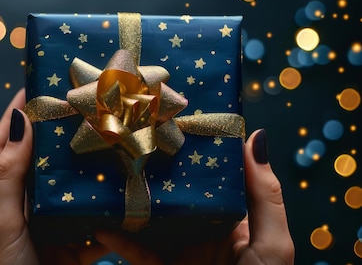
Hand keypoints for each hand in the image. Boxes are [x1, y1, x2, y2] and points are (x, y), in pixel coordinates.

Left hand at [0, 89, 110, 264]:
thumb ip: (8, 173)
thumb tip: (18, 121)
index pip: (0, 146)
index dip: (17, 117)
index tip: (37, 88)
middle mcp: (13, 205)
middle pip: (35, 161)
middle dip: (56, 136)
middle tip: (79, 106)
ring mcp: (43, 221)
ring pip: (63, 183)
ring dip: (81, 163)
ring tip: (102, 132)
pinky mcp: (70, 238)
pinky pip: (85, 210)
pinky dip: (100, 196)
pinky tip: (116, 177)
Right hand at [95, 129, 295, 264]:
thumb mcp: (271, 243)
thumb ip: (264, 194)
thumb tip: (253, 137)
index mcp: (232, 219)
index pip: (211, 178)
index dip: (194, 152)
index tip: (171, 123)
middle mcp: (203, 230)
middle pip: (175, 195)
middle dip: (154, 172)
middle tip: (130, 144)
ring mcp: (180, 252)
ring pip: (150, 220)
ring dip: (130, 202)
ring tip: (109, 176)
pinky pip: (136, 254)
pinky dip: (119, 242)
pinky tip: (102, 227)